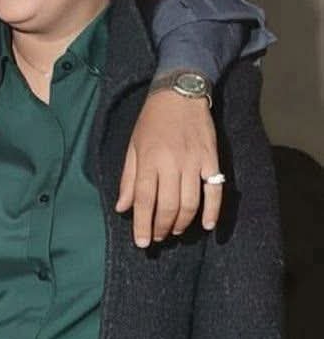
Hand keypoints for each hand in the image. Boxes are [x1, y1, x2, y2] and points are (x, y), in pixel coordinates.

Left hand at [116, 91, 222, 246]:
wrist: (180, 94)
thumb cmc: (152, 121)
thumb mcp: (133, 146)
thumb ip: (129, 179)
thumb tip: (122, 208)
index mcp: (148, 159)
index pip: (145, 199)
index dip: (143, 224)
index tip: (142, 243)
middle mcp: (171, 163)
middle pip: (168, 205)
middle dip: (161, 227)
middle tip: (157, 237)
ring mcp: (194, 161)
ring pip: (190, 202)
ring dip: (182, 223)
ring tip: (174, 231)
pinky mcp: (212, 159)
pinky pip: (215, 190)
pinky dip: (213, 211)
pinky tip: (207, 225)